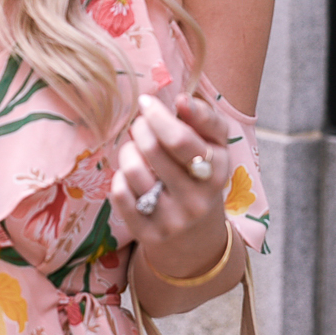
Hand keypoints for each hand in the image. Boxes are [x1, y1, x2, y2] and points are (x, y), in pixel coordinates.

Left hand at [111, 92, 229, 279]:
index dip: (158, 116)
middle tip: (140, 125)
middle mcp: (196, 201)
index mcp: (216, 174)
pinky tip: (130, 176)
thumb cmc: (201, 174)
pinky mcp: (148, 234)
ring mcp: (171, 220)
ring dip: (128, 151)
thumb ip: (204, 118)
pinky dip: (119, 178)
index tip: (146, 102)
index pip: (180, 139)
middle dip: (140, 129)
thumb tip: (182, 100)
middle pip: (152, 151)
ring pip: (133, 172)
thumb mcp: (215, 146)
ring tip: (134, 149)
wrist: (197, 234)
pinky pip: (120, 195)